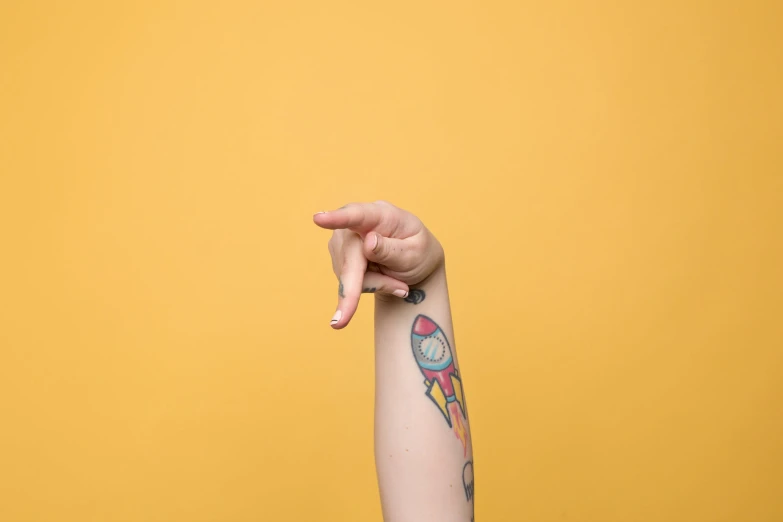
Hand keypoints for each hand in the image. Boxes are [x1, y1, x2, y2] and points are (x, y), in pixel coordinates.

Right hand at [313, 201, 444, 328]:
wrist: (415, 263)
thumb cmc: (418, 252)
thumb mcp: (416, 253)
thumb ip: (392, 249)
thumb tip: (368, 243)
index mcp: (382, 215)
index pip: (358, 215)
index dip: (338, 218)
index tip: (319, 219)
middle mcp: (357, 224)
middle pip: (349, 257)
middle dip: (350, 288)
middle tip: (341, 321)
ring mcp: (345, 241)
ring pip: (349, 274)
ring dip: (374, 285)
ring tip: (399, 284)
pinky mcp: (340, 258)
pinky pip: (349, 281)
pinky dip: (369, 287)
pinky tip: (386, 281)